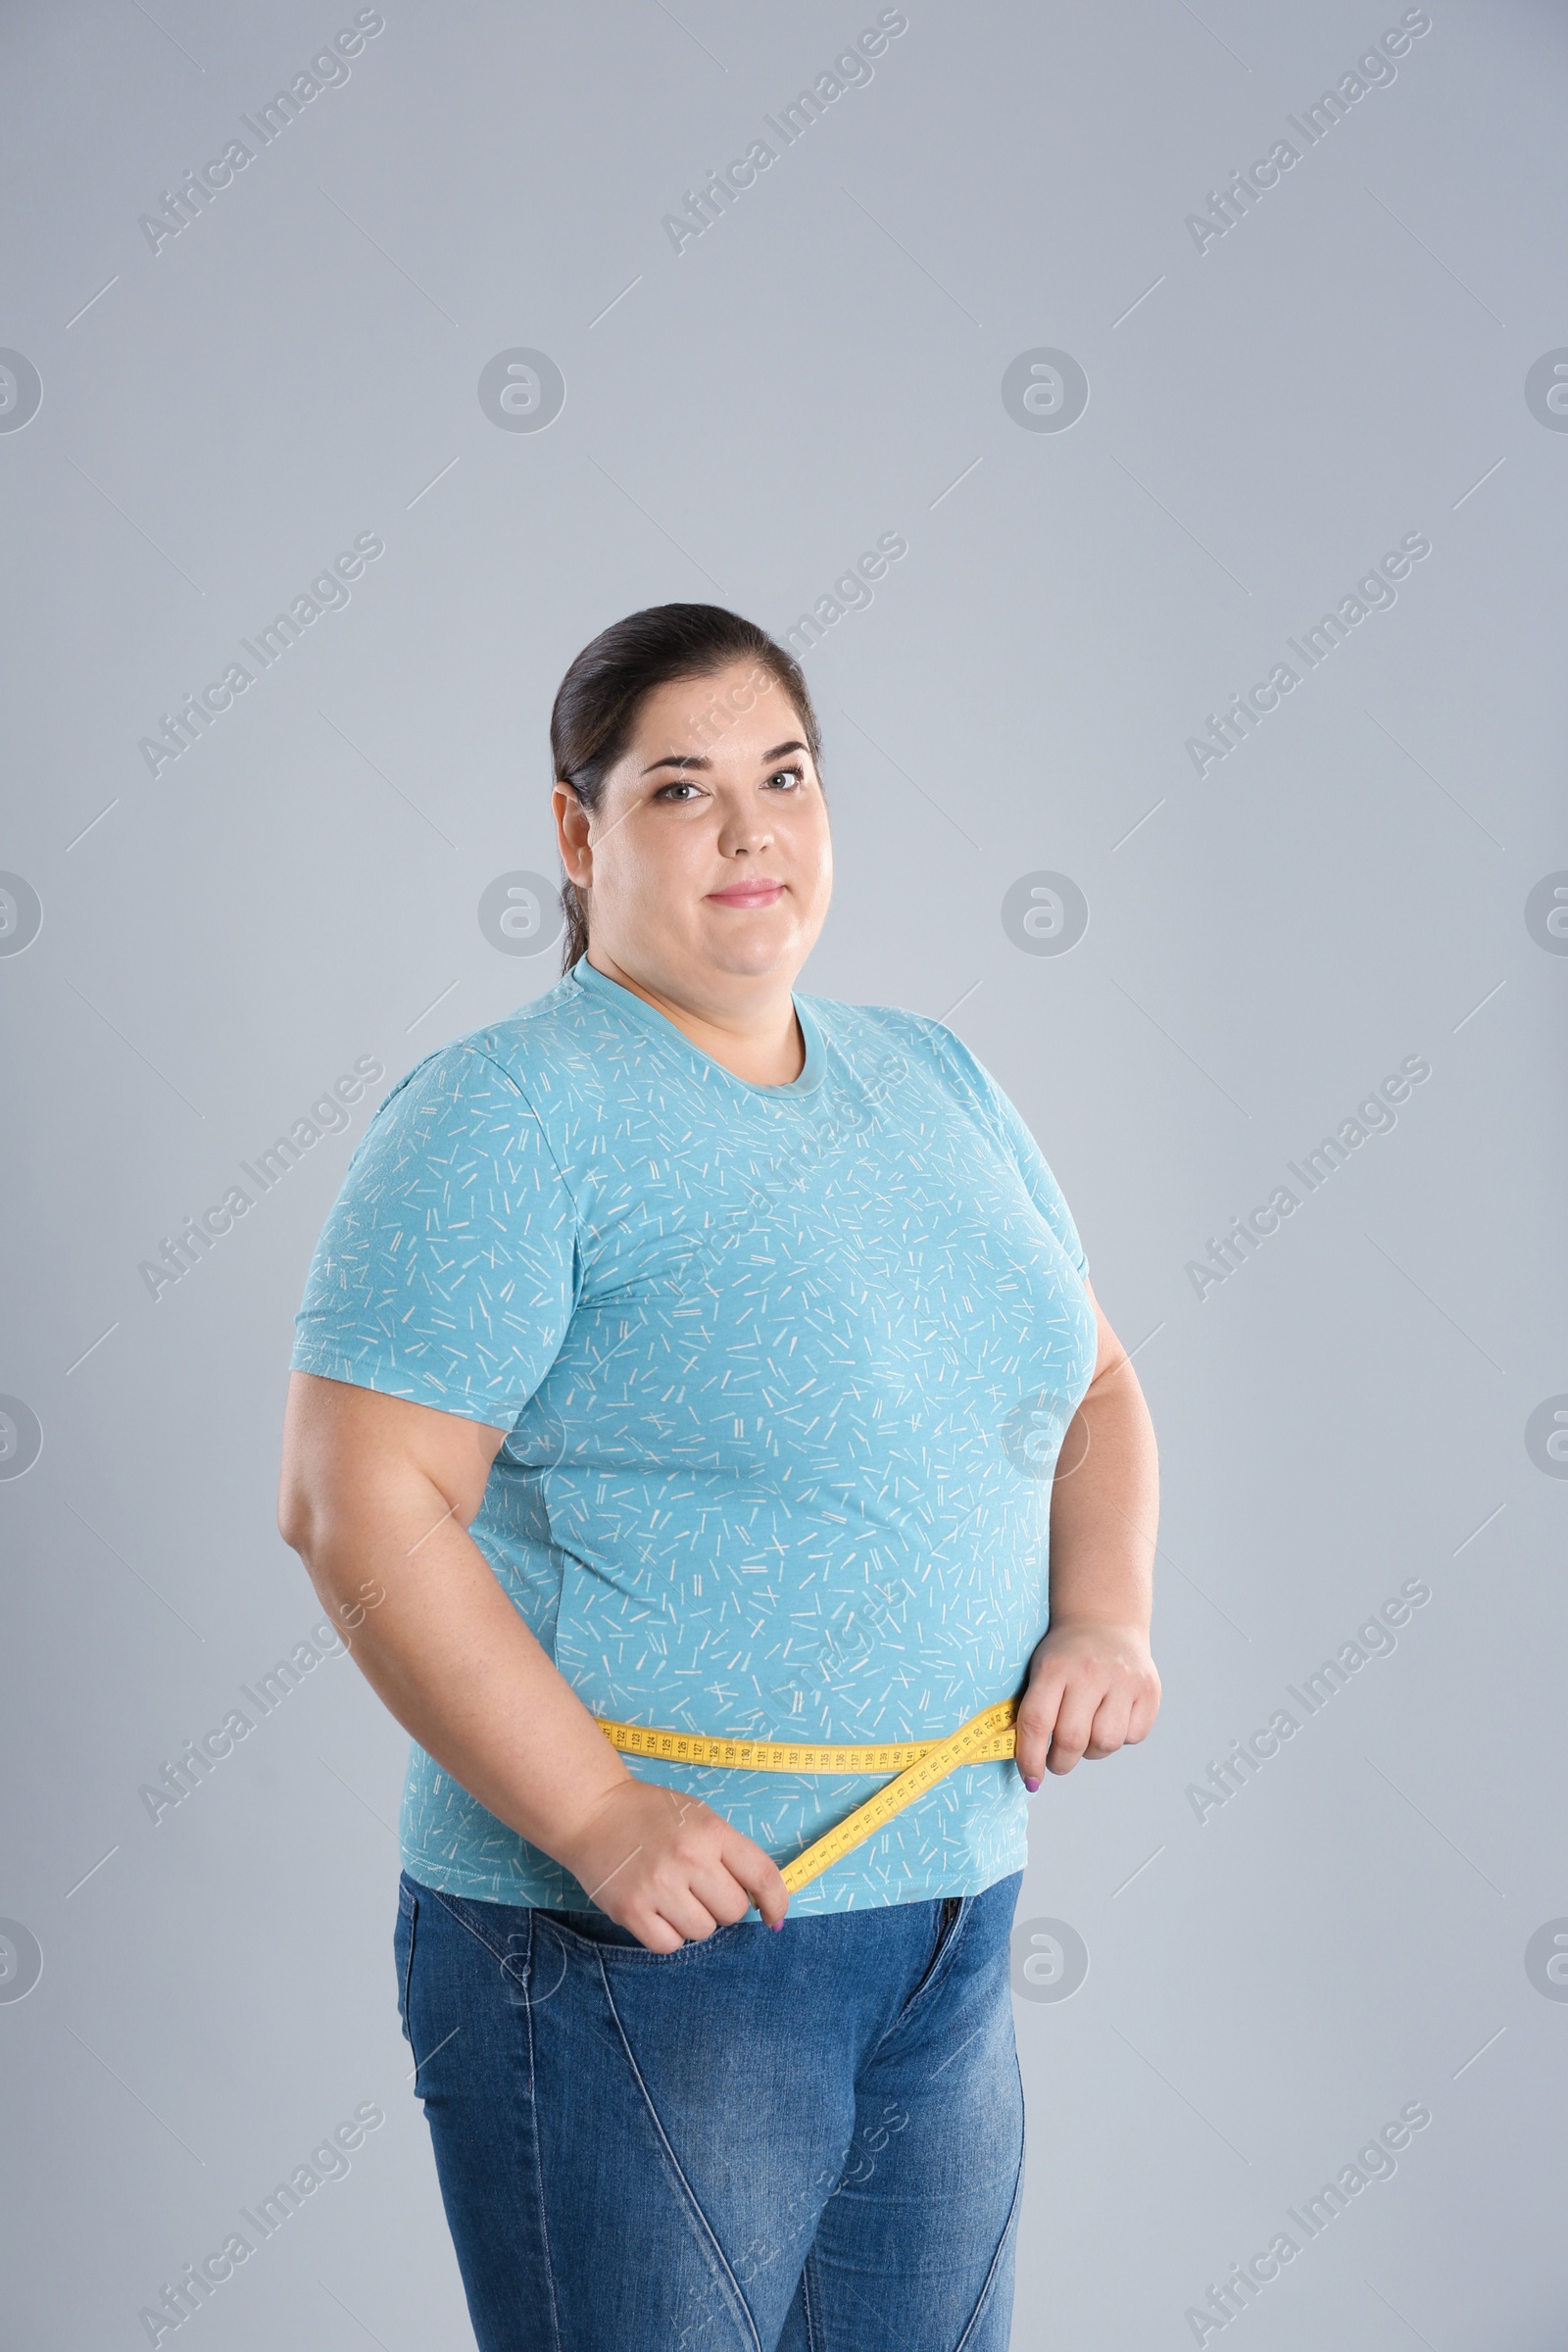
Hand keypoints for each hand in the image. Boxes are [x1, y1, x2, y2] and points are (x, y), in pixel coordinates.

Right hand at [557, 1776, 790, 1952]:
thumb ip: (730, 1852)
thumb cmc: (651, 1815)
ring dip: (694, 1920)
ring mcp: (659, 1886)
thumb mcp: (699, 1817)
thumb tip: (762, 1901)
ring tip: (673, 1894)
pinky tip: (656, 1910)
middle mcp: (689, 1859)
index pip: (762, 1876)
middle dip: (722, 1905)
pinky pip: (669, 1945)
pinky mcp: (631, 1911)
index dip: (776, 1902)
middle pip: (733, 1911)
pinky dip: (668, 1934)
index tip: (773, 1915)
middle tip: (699, 1887)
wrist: (593, 1811)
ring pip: (703, 1931)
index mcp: (711, 1831)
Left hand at [1015, 1618, 1160, 1785]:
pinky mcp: (1149, 1690)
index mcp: (1054, 1667)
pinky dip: (1120, 1738)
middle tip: (1057, 1760)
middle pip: (1072, 1739)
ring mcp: (1124, 1680)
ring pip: (1106, 1743)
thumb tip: (1015, 1756)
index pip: (1037, 1722)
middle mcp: (1090, 1672)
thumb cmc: (1064, 1656)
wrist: (1104, 1620)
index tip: (1030, 1779)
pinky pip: (1133, 1736)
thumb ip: (1028, 1710)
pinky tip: (1110, 1719)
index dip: (1030, 1758)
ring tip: (1086, 1735)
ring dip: (1091, 1751)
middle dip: (1060, 1762)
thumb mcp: (1039, 1670)